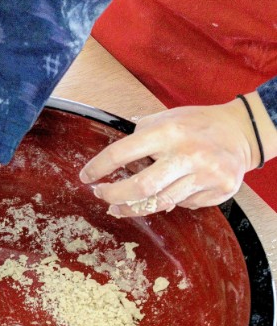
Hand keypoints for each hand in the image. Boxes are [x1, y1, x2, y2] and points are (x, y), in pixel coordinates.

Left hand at [79, 97, 266, 216]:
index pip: (122, 153)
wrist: (241, 131)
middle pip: (139, 188)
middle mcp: (185, 154)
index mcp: (167, 132)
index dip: (98, 167)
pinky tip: (166, 194)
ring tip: (119, 207)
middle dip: (113, 195)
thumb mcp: (166, 118)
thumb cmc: (196, 124)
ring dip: (133, 208)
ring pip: (159, 203)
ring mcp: (204, 175)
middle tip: (101, 196)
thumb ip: (141, 135)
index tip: (85, 176)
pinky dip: (169, 202)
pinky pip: (183, 204)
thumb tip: (113, 159)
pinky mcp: (218, 190)